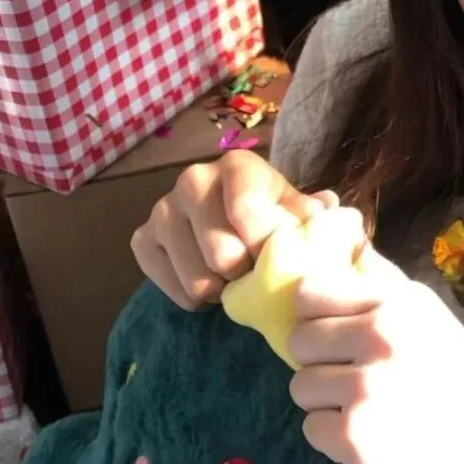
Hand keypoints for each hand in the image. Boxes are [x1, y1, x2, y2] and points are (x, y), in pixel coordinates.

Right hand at [131, 150, 337, 309]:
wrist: (239, 225)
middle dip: (247, 274)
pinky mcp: (142, 239)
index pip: (247, 212)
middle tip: (256, 270)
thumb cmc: (276, 217)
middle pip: (222, 254)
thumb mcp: (301, 212)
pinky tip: (209, 278)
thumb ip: (314, 215)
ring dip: (223, 291)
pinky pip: (173, 290)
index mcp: (238, 165)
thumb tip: (320, 213)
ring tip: (234, 276)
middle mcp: (193, 179)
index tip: (276, 254)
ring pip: (198, 280)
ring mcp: (162, 209)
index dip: (266, 246)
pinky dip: (196, 298)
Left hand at [287, 233, 463, 463]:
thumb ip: (386, 287)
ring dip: (324, 402)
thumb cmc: (463, 392)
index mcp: (401, 302)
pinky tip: (370, 441)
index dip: (314, 315)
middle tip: (352, 377)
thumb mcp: (435, 323)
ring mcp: (366, 387)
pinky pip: (310, 428)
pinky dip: (333, 440)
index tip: (332, 333)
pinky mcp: (354, 438)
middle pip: (299, 338)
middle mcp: (382, 335)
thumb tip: (345, 246)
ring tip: (366, 411)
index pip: (311, 291)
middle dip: (318, 361)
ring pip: (299, 385)